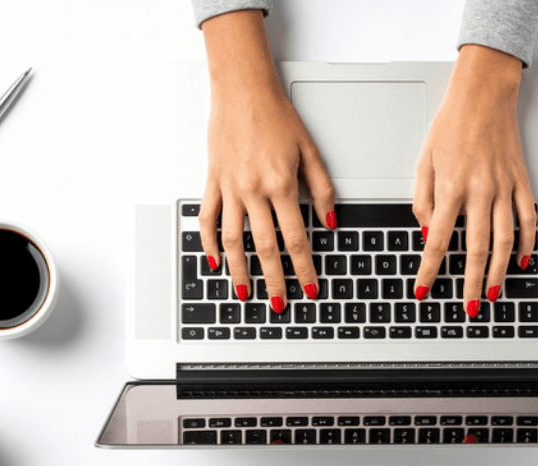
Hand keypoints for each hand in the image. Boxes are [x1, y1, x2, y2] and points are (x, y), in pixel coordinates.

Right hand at [197, 10, 335, 313]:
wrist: (242, 90)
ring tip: (245, 292)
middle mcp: (254, 191)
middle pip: (265, 247)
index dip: (304, 268)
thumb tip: (330, 222)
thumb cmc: (276, 115)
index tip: (309, 287)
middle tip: (279, 303)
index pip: (297, 239)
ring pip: (233, 240)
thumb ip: (321, 189)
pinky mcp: (213, 182)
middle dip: (274, 280)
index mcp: (281, 185)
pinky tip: (216, 261)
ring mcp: (230, 188)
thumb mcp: (310, 151)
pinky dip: (210, 243)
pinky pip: (208, 219)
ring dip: (239, 271)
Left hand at [411, 45, 536, 317]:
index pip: (438, 240)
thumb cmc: (451, 125)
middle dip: (470, 283)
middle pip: (476, 249)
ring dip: (499, 271)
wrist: (483, 95)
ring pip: (504, 240)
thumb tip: (430, 234)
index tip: (423, 289)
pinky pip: (527, 219)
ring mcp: (504, 187)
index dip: (429, 269)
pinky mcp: (521, 181)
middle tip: (469, 307)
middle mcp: (480, 191)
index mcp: (452, 187)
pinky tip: (521, 261)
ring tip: (494, 293)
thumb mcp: (424, 161)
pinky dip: (526, 243)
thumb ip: (424, 201)